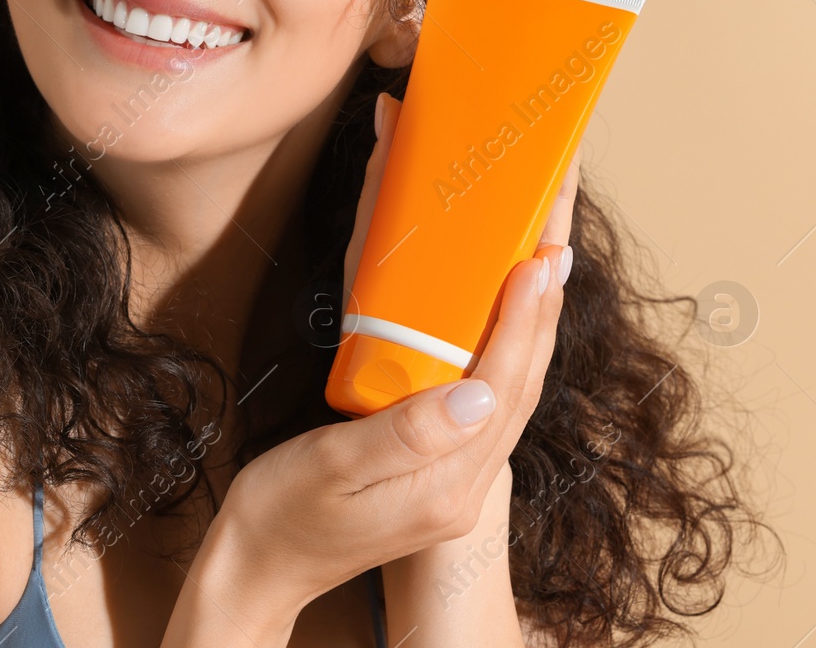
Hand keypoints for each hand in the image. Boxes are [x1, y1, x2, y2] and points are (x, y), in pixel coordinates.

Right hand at [212, 92, 576, 622]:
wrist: (258, 571)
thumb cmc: (280, 516)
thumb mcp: (331, 467)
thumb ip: (406, 434)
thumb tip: (478, 396)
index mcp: (445, 488)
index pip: (502, 389)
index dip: (522, 320)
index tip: (536, 262)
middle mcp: (464, 489)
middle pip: (521, 388)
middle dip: (543, 313)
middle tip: (557, 245)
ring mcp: (458, 485)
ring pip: (512, 396)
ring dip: (532, 330)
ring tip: (545, 270)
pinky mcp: (442, 474)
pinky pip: (490, 405)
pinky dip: (503, 355)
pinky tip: (503, 324)